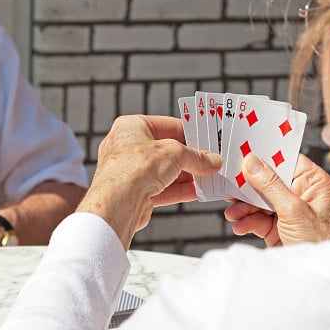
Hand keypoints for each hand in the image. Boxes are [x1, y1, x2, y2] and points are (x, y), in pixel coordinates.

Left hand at [77, 115, 221, 249]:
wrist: (116, 204)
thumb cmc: (136, 168)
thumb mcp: (175, 154)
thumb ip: (196, 156)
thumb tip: (213, 161)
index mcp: (131, 127)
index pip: (166, 125)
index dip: (189, 132)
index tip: (208, 140)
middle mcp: (127, 147)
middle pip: (167, 149)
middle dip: (190, 157)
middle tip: (213, 161)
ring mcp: (130, 171)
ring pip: (165, 171)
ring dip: (189, 175)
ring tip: (211, 177)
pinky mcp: (135, 193)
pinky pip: (162, 189)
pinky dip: (181, 190)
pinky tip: (199, 192)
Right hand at [224, 153, 329, 246]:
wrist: (314, 277)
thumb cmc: (319, 243)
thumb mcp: (294, 210)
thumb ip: (271, 185)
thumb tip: (252, 162)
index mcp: (314, 184)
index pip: (287, 161)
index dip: (266, 157)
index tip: (244, 154)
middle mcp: (302, 194)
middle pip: (268, 181)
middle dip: (248, 188)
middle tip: (231, 187)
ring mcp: (288, 211)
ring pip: (259, 200)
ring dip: (244, 207)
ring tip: (233, 213)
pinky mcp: (277, 227)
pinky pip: (257, 218)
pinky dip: (246, 221)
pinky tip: (239, 225)